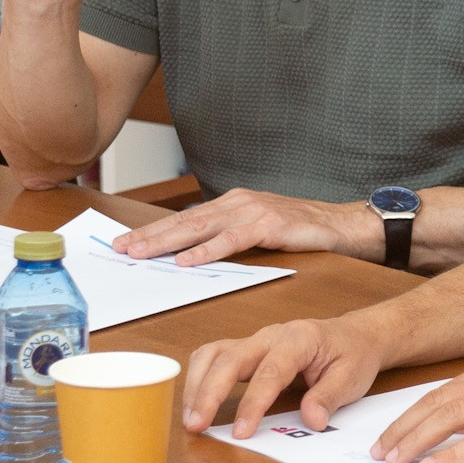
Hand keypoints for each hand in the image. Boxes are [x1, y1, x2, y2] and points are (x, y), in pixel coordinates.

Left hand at [115, 189, 366, 266]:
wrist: (343, 225)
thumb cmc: (302, 230)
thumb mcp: (258, 231)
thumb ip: (229, 236)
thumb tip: (193, 253)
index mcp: (232, 204)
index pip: (185, 219)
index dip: (153, 231)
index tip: (125, 243)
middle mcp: (238, 203)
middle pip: (185, 221)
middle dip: (150, 236)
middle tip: (120, 249)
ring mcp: (253, 211)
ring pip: (201, 228)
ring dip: (168, 242)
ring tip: (141, 254)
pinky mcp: (270, 225)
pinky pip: (232, 240)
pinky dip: (207, 250)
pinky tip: (187, 260)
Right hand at [183, 312, 389, 436]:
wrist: (355, 335)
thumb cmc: (353, 355)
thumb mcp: (352, 377)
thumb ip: (330, 397)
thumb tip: (311, 420)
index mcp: (299, 339)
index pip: (270, 372)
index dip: (253, 403)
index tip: (241, 431)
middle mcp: (271, 335)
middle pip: (230, 358)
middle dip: (209, 392)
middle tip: (196, 426)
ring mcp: (256, 340)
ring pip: (214, 353)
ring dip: (197, 384)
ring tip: (190, 418)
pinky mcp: (247, 349)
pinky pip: (214, 356)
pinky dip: (199, 377)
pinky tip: (195, 402)